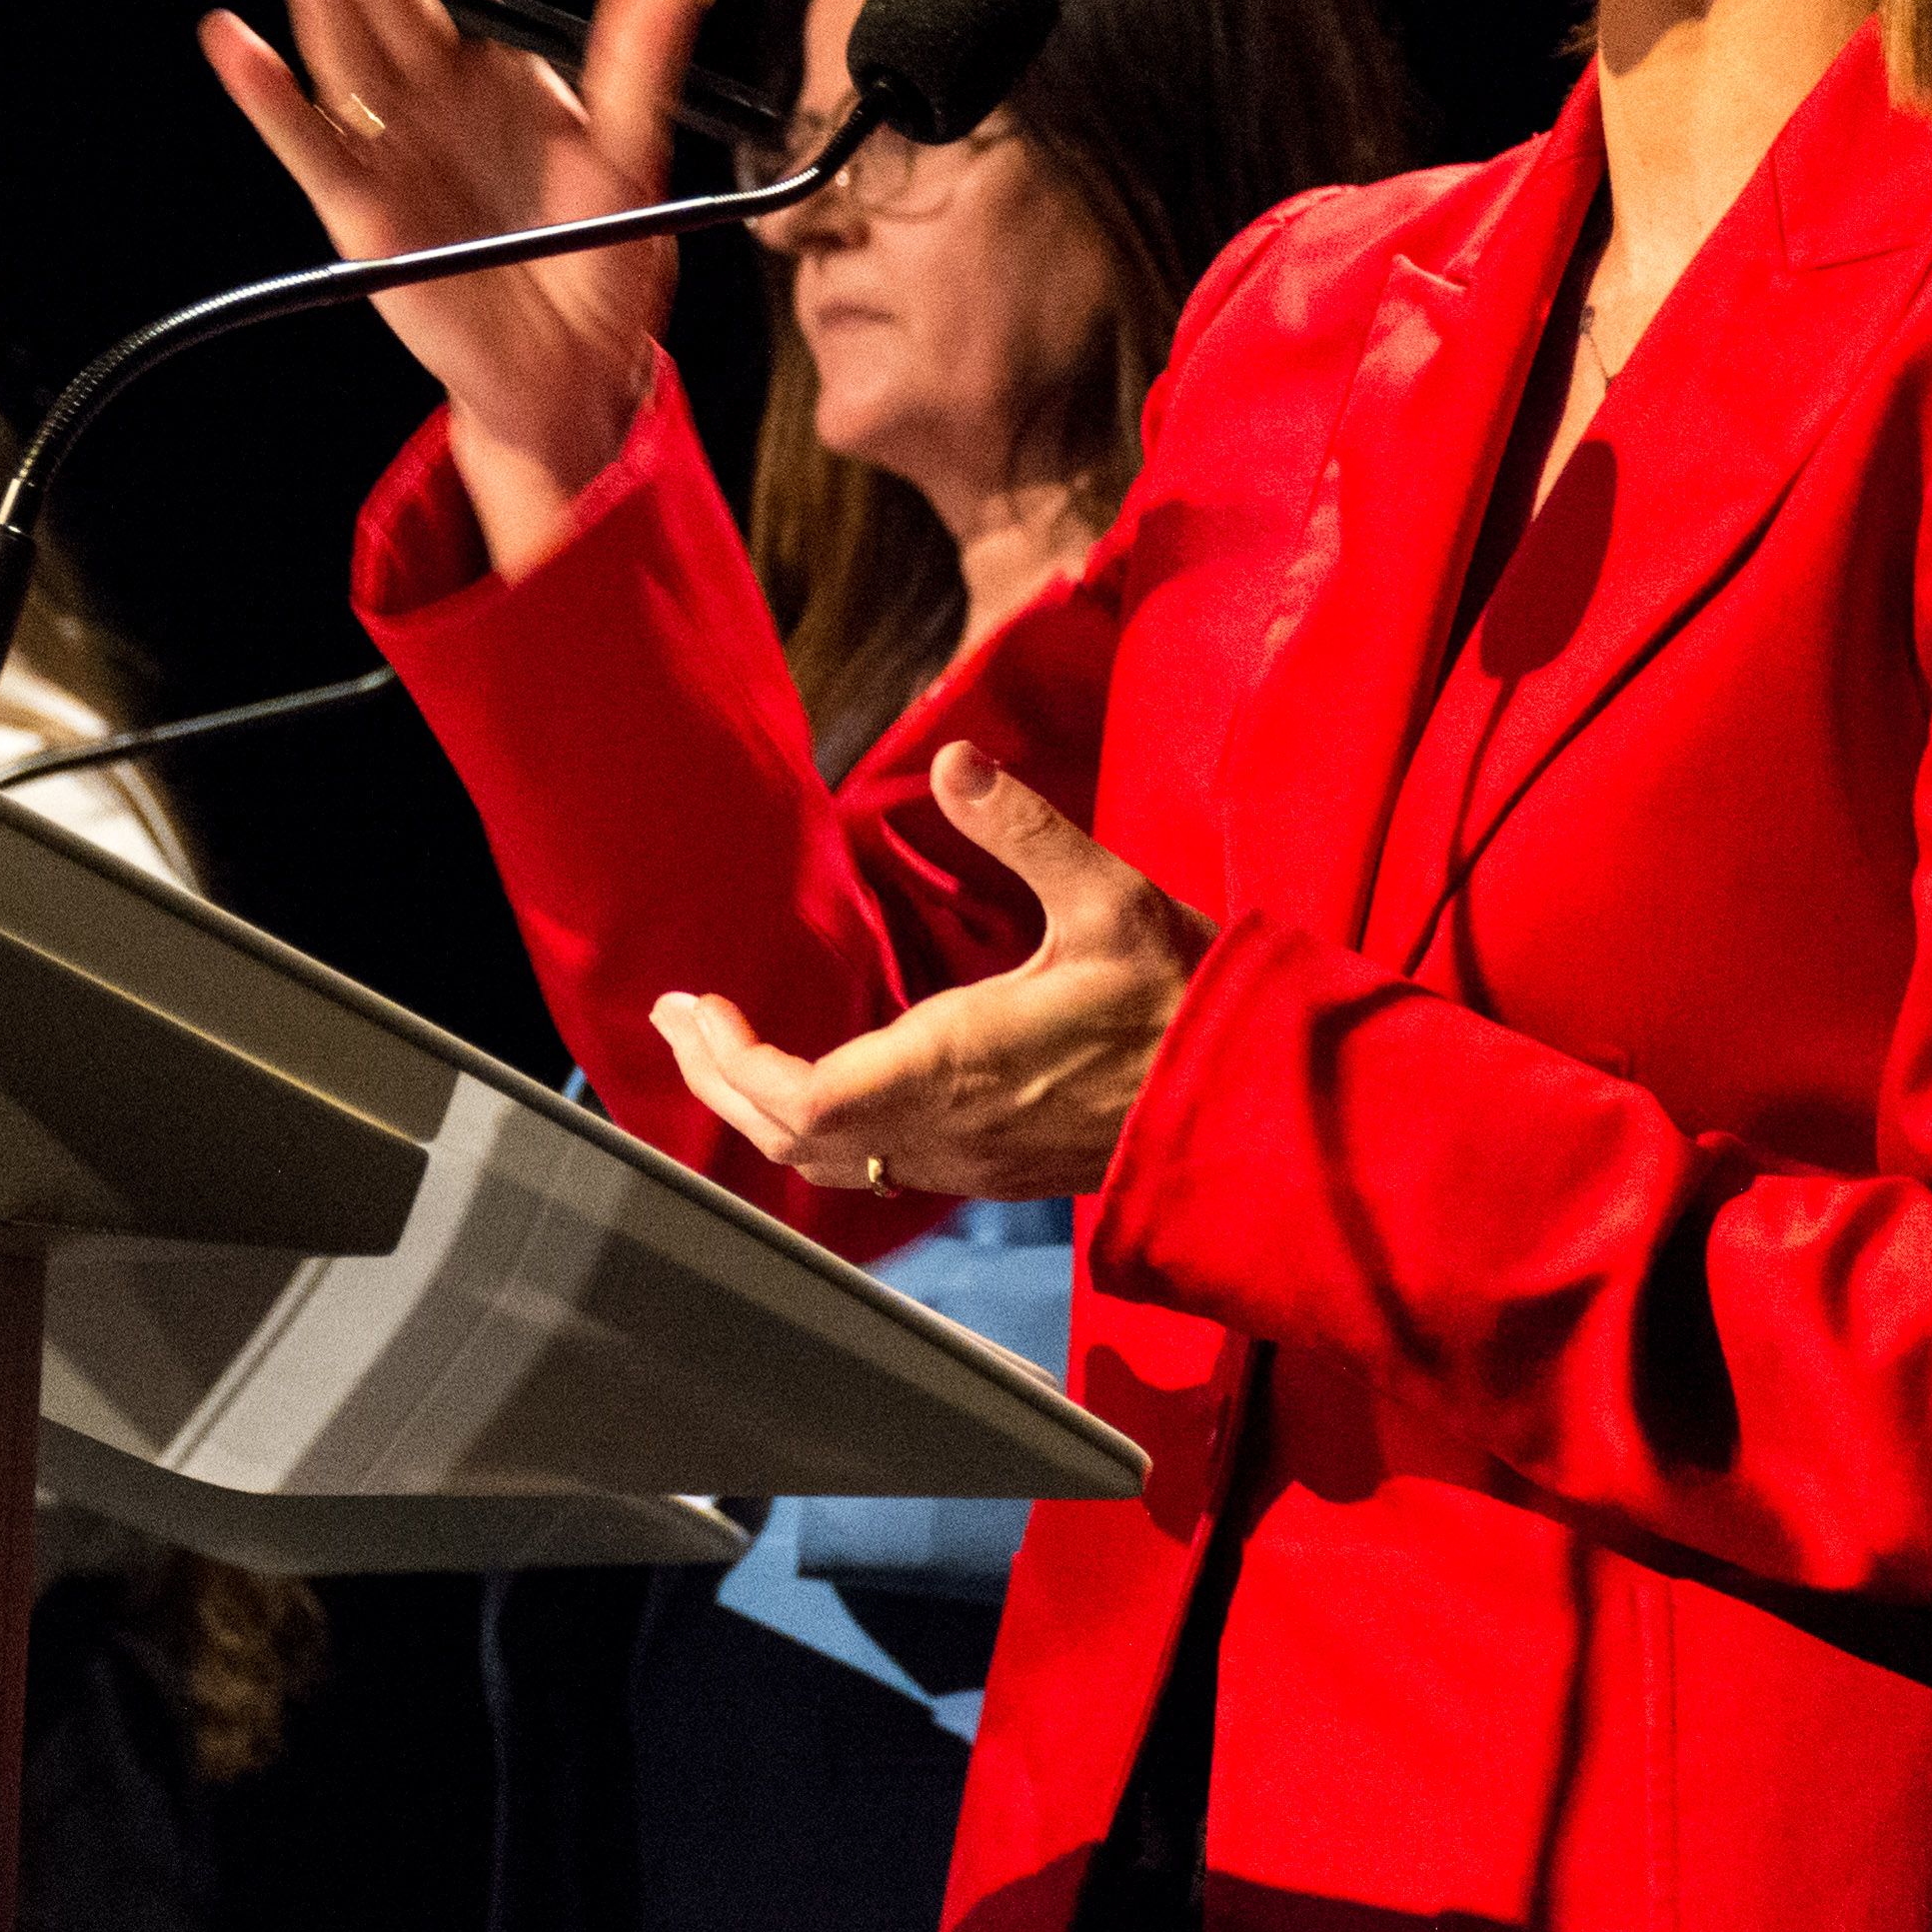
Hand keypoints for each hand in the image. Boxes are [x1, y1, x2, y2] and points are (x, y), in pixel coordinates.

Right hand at [199, 0, 711, 562]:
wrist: (577, 371)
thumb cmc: (603, 261)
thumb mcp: (633, 153)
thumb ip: (640, 61)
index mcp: (494, 72)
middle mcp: (432, 99)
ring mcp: (391, 150)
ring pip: (341, 52)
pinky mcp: (363, 212)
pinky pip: (310, 146)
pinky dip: (270, 97)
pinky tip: (237, 44)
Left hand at [652, 744, 1207, 1201]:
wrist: (1254, 1101)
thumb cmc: (1181, 999)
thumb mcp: (1107, 895)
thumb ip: (1023, 829)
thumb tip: (954, 761)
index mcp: (951, 1066)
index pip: (798, 1095)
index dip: (729, 1061)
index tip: (691, 1007)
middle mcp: (944, 1131)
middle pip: (789, 1138)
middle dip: (719, 1080)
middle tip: (677, 1022)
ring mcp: (967, 1162)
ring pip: (829, 1161)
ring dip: (761, 1108)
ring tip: (723, 1052)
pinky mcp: (992, 1171)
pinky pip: (875, 1167)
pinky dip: (818, 1130)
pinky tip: (815, 1086)